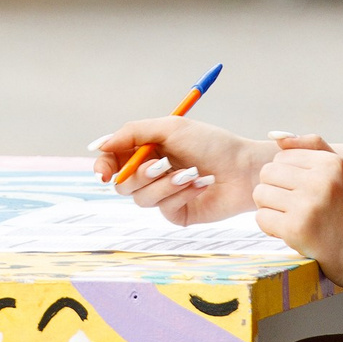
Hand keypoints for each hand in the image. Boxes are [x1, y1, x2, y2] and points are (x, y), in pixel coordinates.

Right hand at [88, 119, 274, 223]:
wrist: (243, 167)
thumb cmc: (211, 143)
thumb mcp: (169, 128)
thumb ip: (132, 133)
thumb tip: (99, 145)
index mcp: (147, 150)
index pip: (113, 160)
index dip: (104, 166)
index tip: (104, 172)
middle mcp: (152, 174)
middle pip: (122, 184)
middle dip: (140, 174)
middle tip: (161, 165)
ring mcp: (163, 195)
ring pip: (141, 198)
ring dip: (166, 184)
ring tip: (191, 173)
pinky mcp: (176, 213)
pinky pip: (163, 208)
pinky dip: (181, 193)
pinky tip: (200, 184)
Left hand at [253, 136, 342, 281]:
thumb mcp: (341, 170)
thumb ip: (311, 146)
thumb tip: (273, 136)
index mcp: (331, 163)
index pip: (282, 156)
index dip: (287, 175)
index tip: (303, 190)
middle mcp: (320, 181)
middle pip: (267, 172)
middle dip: (274, 189)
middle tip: (293, 205)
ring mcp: (307, 205)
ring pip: (260, 194)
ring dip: (270, 208)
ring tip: (290, 216)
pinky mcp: (295, 229)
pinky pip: (261, 218)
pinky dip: (270, 227)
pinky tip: (289, 231)